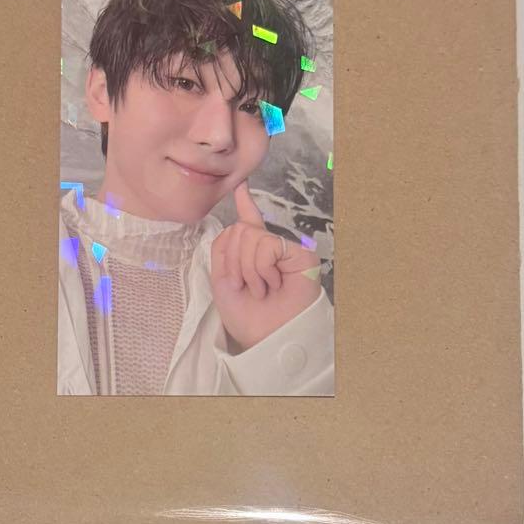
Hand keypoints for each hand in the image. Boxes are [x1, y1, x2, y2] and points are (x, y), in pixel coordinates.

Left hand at [209, 180, 321, 351]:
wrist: (268, 339)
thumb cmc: (249, 318)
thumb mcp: (223, 282)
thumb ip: (224, 249)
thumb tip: (238, 221)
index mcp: (251, 254)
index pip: (247, 223)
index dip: (244, 202)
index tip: (241, 184)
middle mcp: (270, 248)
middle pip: (238, 230)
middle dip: (234, 262)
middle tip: (246, 287)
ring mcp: (285, 250)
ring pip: (250, 237)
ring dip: (248, 270)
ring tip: (261, 289)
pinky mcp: (300, 254)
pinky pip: (266, 246)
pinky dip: (262, 268)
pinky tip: (273, 285)